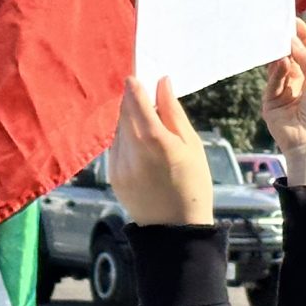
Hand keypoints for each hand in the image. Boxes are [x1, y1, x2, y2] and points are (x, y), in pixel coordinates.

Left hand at [110, 79, 214, 226]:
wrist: (176, 228)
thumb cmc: (193, 183)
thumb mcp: (192, 145)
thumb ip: (173, 111)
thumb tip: (162, 82)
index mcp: (156, 140)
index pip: (136, 101)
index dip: (134, 86)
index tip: (135, 77)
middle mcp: (132, 150)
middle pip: (124, 113)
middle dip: (131, 101)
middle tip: (143, 97)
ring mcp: (119, 165)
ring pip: (117, 129)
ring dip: (127, 121)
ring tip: (147, 128)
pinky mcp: (113, 176)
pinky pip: (115, 148)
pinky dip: (124, 140)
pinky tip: (140, 148)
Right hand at [261, 18, 305, 186]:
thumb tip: (290, 40)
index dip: (302, 36)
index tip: (293, 20)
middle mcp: (301, 83)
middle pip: (291, 57)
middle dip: (286, 43)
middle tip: (278, 26)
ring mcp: (285, 93)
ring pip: (278, 67)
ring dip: (279, 55)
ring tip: (277, 41)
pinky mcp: (271, 103)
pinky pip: (272, 82)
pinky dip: (275, 71)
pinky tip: (279, 61)